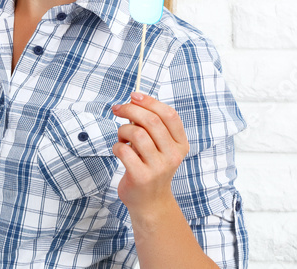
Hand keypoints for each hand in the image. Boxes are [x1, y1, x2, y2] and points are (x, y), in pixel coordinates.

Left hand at [111, 92, 189, 214]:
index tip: (133, 95)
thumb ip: (151, 126)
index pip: (169, 115)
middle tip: (117, 109)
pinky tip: (119, 151)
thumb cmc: (150, 166)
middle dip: (130, 110)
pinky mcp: (142, 176)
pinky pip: (123, 150)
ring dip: (122, 130)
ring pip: (136, 133)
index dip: (150, 101)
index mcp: (180, 144)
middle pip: (151, 121)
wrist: (150, 202)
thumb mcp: (159, 146)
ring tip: (121, 138)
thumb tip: (131, 102)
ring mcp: (158, 167)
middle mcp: (173, 155)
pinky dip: (116, 146)